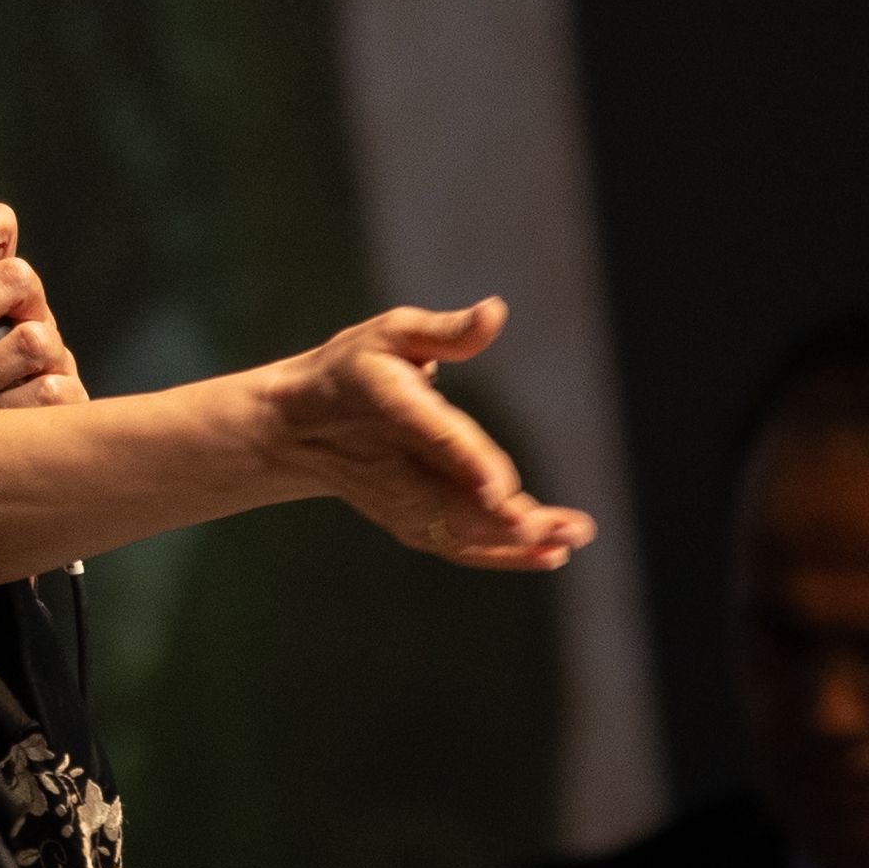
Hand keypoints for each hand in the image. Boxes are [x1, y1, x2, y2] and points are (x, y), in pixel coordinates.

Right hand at [261, 298, 595, 571]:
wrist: (298, 428)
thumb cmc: (351, 368)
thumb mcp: (390, 333)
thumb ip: (444, 332)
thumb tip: (495, 312)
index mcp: (390, 408)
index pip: (435, 439)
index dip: (469, 464)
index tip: (503, 490)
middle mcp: (395, 464)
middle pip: (454, 500)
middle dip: (508, 519)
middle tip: (568, 527)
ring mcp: (399, 500)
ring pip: (460, 530)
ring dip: (516, 542)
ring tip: (571, 537)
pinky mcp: (409, 521)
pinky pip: (459, 545)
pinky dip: (502, 554)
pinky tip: (550, 553)